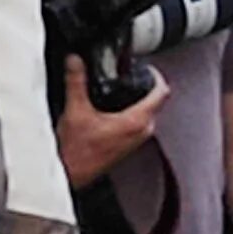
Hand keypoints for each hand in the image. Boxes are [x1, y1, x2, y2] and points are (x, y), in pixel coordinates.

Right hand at [54, 59, 169, 188]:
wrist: (71, 172)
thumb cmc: (76, 151)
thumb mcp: (75, 109)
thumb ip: (76, 81)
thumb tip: (75, 61)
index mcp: (136, 121)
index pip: (162, 92)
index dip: (157, 75)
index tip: (148, 67)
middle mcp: (142, 131)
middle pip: (157, 101)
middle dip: (147, 85)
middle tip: (135, 73)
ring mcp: (138, 139)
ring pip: (149, 112)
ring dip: (141, 99)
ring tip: (127, 86)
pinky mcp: (130, 144)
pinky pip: (141, 122)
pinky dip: (134, 111)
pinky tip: (119, 106)